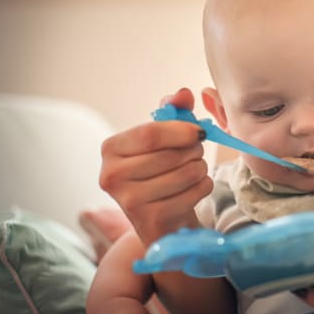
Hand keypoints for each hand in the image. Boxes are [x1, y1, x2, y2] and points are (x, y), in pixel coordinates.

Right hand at [99, 88, 211, 244]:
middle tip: (196, 153)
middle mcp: (111, 176)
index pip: (149, 134)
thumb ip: (173, 112)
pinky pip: (193, 193)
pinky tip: (194, 188)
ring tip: (194, 169)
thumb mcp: (163, 137)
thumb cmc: (161, 170)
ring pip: (186, 174)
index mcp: (110, 149)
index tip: (199, 132)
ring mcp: (129, 202)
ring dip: (201, 168)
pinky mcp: (151, 220)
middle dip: (194, 150)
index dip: (181, 130)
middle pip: (170, 155)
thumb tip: (184, 93)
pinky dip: (203, 187)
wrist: (162, 217)